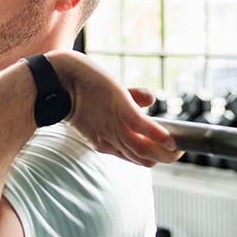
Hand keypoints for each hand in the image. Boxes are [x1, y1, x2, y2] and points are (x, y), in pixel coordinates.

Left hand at [50, 52, 182, 167]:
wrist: (57, 77)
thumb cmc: (79, 86)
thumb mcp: (105, 100)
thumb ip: (130, 100)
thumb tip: (151, 100)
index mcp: (105, 142)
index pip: (134, 158)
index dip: (152, 156)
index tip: (166, 151)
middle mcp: (110, 139)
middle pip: (142, 159)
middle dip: (163, 158)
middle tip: (178, 151)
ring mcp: (115, 126)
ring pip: (144, 151)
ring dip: (165, 152)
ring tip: (179, 149)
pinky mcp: (120, 110)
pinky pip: (142, 128)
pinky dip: (158, 136)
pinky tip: (171, 140)